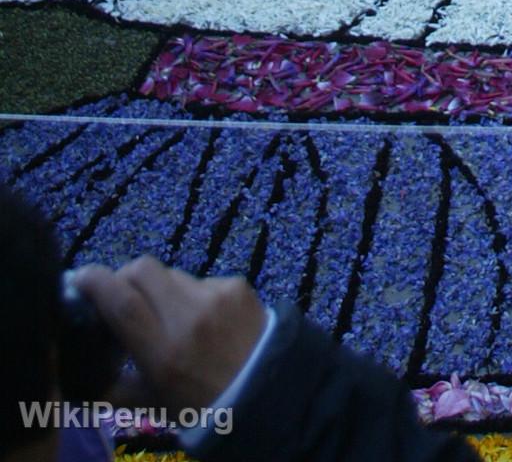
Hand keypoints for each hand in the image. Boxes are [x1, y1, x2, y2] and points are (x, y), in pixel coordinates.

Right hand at [73, 259, 265, 411]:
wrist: (268, 392)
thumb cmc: (203, 405)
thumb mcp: (153, 404)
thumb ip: (114, 387)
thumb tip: (81, 372)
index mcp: (163, 352)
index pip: (121, 302)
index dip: (95, 282)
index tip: (79, 278)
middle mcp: (188, 317)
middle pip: (143, 270)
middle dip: (125, 277)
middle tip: (121, 296)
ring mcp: (216, 296)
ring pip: (172, 275)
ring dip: (161, 290)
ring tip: (170, 317)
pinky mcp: (237, 285)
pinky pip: (202, 281)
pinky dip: (193, 296)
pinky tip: (205, 320)